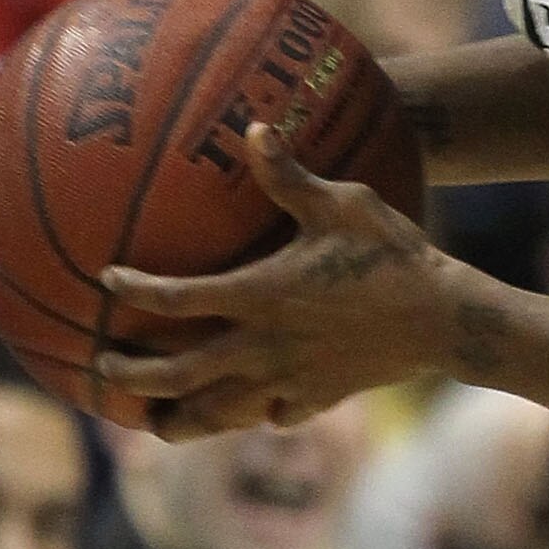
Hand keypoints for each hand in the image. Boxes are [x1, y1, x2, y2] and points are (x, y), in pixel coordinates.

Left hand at [98, 123, 461, 437]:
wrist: (446, 321)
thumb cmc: (393, 256)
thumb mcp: (343, 205)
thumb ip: (289, 175)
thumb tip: (253, 128)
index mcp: (258, 295)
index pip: (174, 297)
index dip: (133, 289)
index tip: (107, 279)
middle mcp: (261, 345)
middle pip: (175, 373)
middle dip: (130, 374)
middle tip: (103, 364)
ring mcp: (288, 379)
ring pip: (216, 412)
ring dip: (178, 417)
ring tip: (155, 420)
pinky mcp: (319, 398)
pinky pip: (274, 416)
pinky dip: (257, 416)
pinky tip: (256, 411)